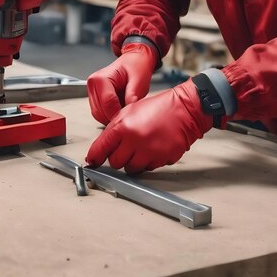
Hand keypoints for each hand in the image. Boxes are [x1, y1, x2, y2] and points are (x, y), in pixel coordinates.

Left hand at [85, 78, 212, 173]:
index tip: (92, 161)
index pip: (101, 148)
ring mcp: (149, 152)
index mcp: (124, 127)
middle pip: (115, 162)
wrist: (184, 110)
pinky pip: (148, 168)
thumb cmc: (159, 108)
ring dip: (133, 162)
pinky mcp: (161, 159)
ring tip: (140, 148)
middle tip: (125, 149)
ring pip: (131, 169)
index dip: (95, 156)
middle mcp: (135, 141)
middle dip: (118, 157)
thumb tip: (103, 146)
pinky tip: (152, 149)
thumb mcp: (130, 110)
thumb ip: (115, 128)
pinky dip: (148, 162)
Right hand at [87, 43, 157, 125]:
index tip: (130, 119)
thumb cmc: (136, 66)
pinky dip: (110, 114)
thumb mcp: (139, 80)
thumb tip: (128, 112)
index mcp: (100, 78)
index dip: (119, 114)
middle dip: (115, 117)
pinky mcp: (95, 96)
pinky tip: (121, 109)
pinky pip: (100, 112)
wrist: (134, 60)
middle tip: (130, 117)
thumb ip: (133, 95)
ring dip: (112, 116)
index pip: (107, 103)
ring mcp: (92, 91)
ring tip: (126, 111)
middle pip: (100, 111)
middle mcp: (93, 84)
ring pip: (98, 114)